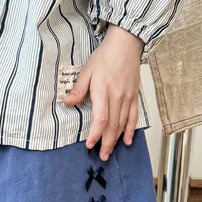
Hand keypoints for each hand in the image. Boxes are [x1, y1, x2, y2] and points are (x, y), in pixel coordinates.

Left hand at [63, 25, 144, 160]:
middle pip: (112, 126)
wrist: (126, 44)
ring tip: (109, 152)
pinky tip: (127, 140)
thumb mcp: (87, 71)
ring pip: (122, 124)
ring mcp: (128, 98)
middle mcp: (118, 98)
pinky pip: (133, 117)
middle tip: (101, 156)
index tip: (89, 145)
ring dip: (116, 140)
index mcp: (104, 92)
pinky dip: (130, 130)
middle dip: (106, 143)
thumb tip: (67, 102)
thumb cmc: (104, 57)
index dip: (96, 134)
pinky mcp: (134, 96)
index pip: (101, 118)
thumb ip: (78, 89)